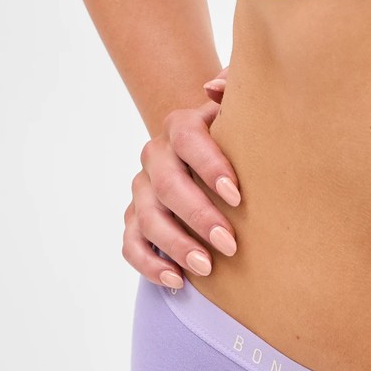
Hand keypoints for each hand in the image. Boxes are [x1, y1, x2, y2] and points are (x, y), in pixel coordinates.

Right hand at [122, 66, 242, 288]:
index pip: (188, 140)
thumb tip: (214, 89)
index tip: (237, 196)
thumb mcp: (238, 109)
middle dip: (199, 217)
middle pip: (168, 185)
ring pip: (148, 218)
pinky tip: (176, 281)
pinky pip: (131, 244)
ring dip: (177, 245)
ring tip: (207, 268)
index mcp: (180, 126)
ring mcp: (141, 189)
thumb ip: (233, 93)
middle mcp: (155, 155)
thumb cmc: (232, 134)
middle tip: (230, 243)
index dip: (210, 167)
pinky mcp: (133, 219)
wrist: (202, 150)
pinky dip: (149, 264)